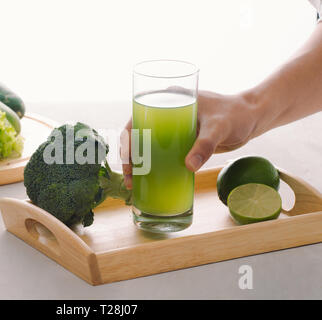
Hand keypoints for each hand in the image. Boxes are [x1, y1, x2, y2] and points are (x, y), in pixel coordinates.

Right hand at [120, 90, 257, 188]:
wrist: (252, 118)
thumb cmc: (236, 114)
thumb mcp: (219, 127)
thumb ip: (205, 145)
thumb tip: (189, 166)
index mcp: (168, 100)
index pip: (137, 118)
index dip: (127, 140)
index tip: (128, 160)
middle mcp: (165, 112)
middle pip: (137, 135)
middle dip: (129, 157)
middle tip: (129, 178)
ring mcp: (171, 127)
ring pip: (146, 145)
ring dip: (138, 164)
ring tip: (132, 184)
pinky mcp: (180, 140)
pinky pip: (160, 153)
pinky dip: (152, 166)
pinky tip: (147, 180)